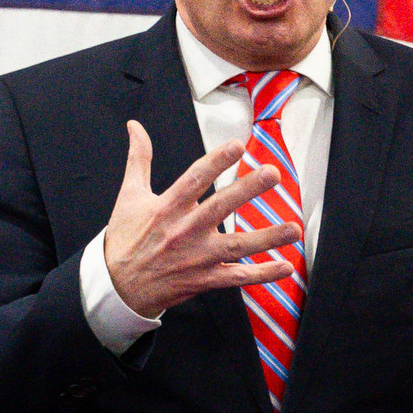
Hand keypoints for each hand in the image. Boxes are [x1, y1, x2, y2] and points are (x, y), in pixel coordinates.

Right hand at [101, 120, 302, 318]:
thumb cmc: (126, 238)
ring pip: (237, 246)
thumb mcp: (130, 195)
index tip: (238, 145)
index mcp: (167, 207)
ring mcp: (197, 257)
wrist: (119, 286)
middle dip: (248, 189)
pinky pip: (238, 277)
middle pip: (221, 207)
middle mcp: (185, 230)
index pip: (195, 179)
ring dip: (267, 238)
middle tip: (272, 173)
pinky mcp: (204, 279)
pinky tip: (286, 266)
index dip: (216, 161)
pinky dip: (263, 274)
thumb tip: (135, 126)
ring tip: (293, 228)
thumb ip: (139, 159)